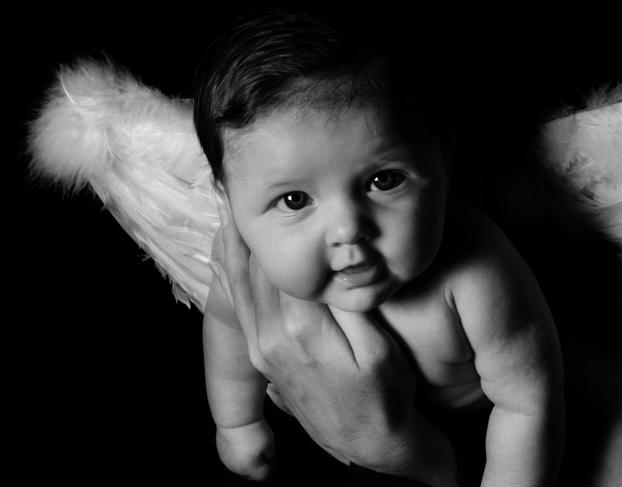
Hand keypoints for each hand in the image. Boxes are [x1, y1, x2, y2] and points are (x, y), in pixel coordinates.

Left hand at [210, 203, 458, 485]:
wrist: (368, 443)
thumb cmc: (385, 395)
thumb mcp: (378, 349)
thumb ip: (350, 305)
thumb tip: (333, 263)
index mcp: (301, 330)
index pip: (277, 263)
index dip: (268, 227)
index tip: (261, 192)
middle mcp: (271, 338)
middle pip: (251, 270)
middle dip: (244, 228)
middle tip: (236, 186)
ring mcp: (263, 350)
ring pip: (239, 288)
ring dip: (233, 249)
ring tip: (229, 211)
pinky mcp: (263, 358)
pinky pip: (240, 309)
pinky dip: (231, 278)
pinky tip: (229, 259)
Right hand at [215, 420, 274, 480]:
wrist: (235, 416)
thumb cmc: (254, 429)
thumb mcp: (269, 443)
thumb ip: (271, 457)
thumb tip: (270, 462)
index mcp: (250, 468)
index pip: (264, 477)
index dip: (270, 467)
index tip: (272, 456)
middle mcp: (237, 468)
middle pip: (252, 474)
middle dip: (259, 466)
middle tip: (263, 449)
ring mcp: (227, 461)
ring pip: (241, 467)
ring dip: (248, 461)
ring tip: (251, 444)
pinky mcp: (221, 453)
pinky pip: (233, 459)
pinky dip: (238, 454)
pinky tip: (242, 442)